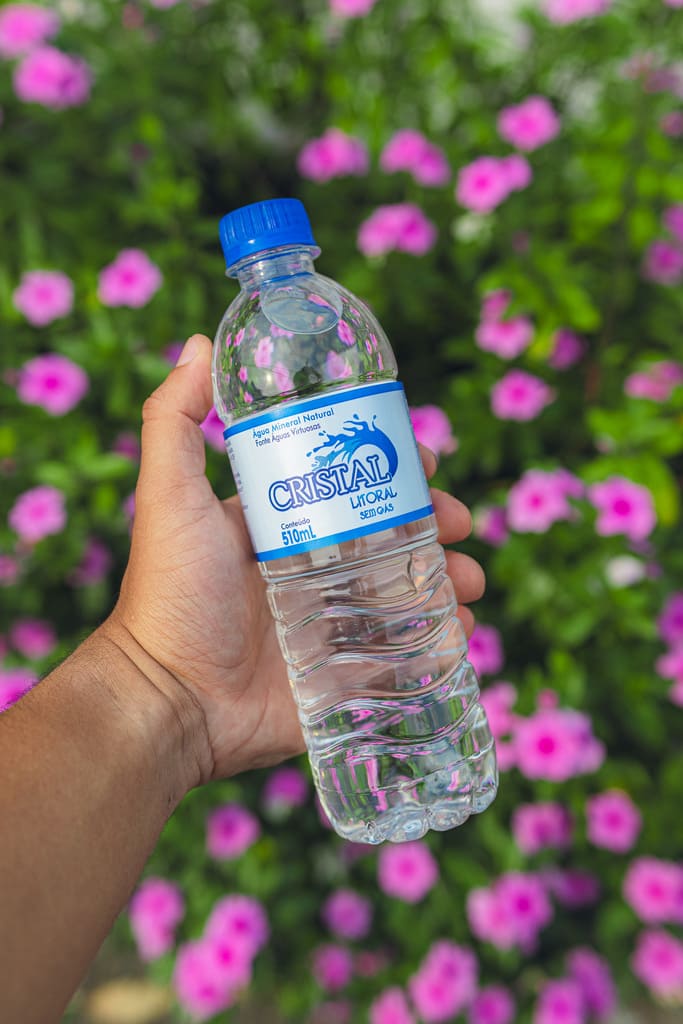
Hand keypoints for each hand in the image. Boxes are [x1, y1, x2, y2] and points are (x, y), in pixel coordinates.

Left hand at [103, 334, 484, 784]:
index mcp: (283, 524)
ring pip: (408, 591)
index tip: (426, 462)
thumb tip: (200, 344)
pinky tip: (458, 628)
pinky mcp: (345, 673)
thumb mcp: (169, 496)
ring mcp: (332, 622)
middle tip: (461, 526)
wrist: (171, 698)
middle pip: (392, 536)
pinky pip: (405, 652)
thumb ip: (175, 420)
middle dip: (437, 525)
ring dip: (448, 579)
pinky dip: (439, 638)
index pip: (352, 484)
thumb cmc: (171, 593)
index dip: (395, 471)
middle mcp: (311, 568)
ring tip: (469, 582)